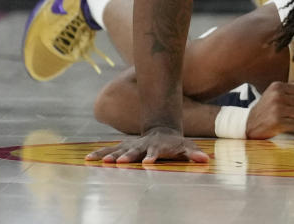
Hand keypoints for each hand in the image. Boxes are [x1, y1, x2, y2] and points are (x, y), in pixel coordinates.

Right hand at [85, 126, 208, 163]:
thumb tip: (205, 160)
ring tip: (100, 161)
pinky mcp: (122, 147)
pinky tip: (88, 159)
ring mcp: (131, 145)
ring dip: (109, 155)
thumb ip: (194, 154)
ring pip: (118, 149)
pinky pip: (108, 150)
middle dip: (127, 156)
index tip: (147, 162)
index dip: (152, 157)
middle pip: (134, 151)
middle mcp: (142, 146)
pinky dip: (99, 154)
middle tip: (119, 162)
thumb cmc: (175, 144)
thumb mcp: (186, 147)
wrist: (162, 130)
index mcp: (157, 147)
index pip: (155, 153)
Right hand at [245, 81, 293, 138]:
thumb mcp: (274, 93)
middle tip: (287, 112)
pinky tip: (282, 124)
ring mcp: (277, 109)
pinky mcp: (277, 122)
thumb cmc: (264, 108)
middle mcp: (277, 96)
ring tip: (285, 118)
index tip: (291, 103)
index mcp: (277, 87)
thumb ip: (291, 87)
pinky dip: (291, 126)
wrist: (249, 123)